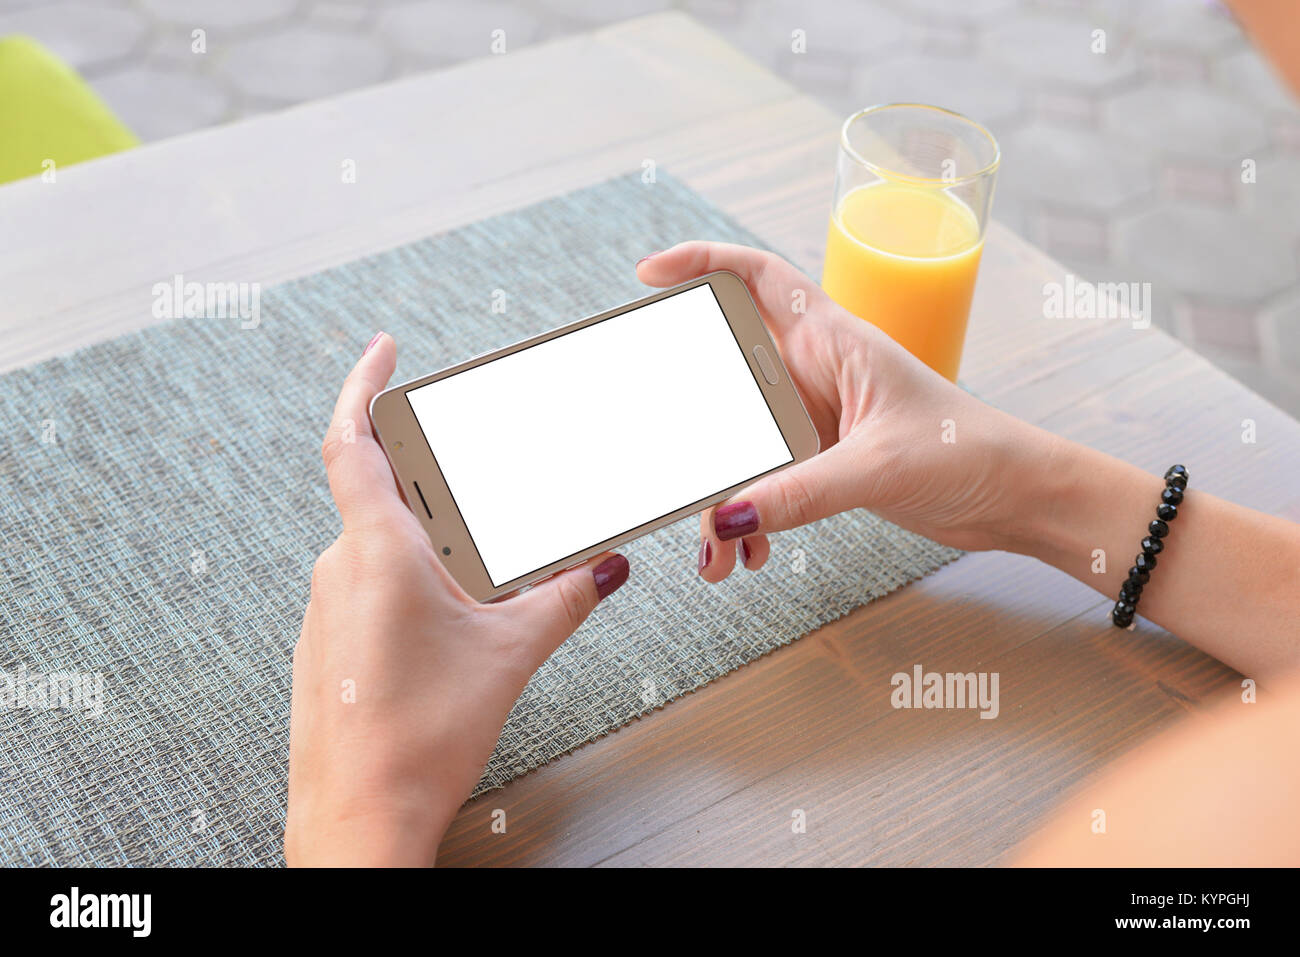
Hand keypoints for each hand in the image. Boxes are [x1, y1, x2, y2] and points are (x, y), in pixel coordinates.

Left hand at [285, 333, 629, 865]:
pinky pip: (367, 585)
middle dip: (428, 480)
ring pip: (376, 543)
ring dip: (425, 540)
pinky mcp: (327, 643)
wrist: (358, 817)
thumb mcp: (510, 653)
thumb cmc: (418, 737)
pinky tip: (448, 620)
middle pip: (378, 491)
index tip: (380, 349)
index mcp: (376, 550)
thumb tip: (608, 567)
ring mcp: (326, 607)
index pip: (350, 441)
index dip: (361, 385)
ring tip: (477, 572)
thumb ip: (565, 599)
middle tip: (475, 482)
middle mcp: (339, 568)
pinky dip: (407, 581)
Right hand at [635, 242, 1059, 579]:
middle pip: (727, 369)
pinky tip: (748, 550)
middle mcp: (817, 371)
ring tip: (713, 548)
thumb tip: (726, 516)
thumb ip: (799, 492)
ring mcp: (817, 416)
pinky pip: (764, 480)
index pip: (756, 276)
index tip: (649, 275)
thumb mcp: (877, 467)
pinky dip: (749, 515)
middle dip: (691, 417)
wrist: (1015, 496)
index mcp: (834, 340)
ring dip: (721, 493)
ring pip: (741, 440)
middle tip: (668, 456)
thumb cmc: (970, 451)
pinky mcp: (823, 459)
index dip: (700, 262)